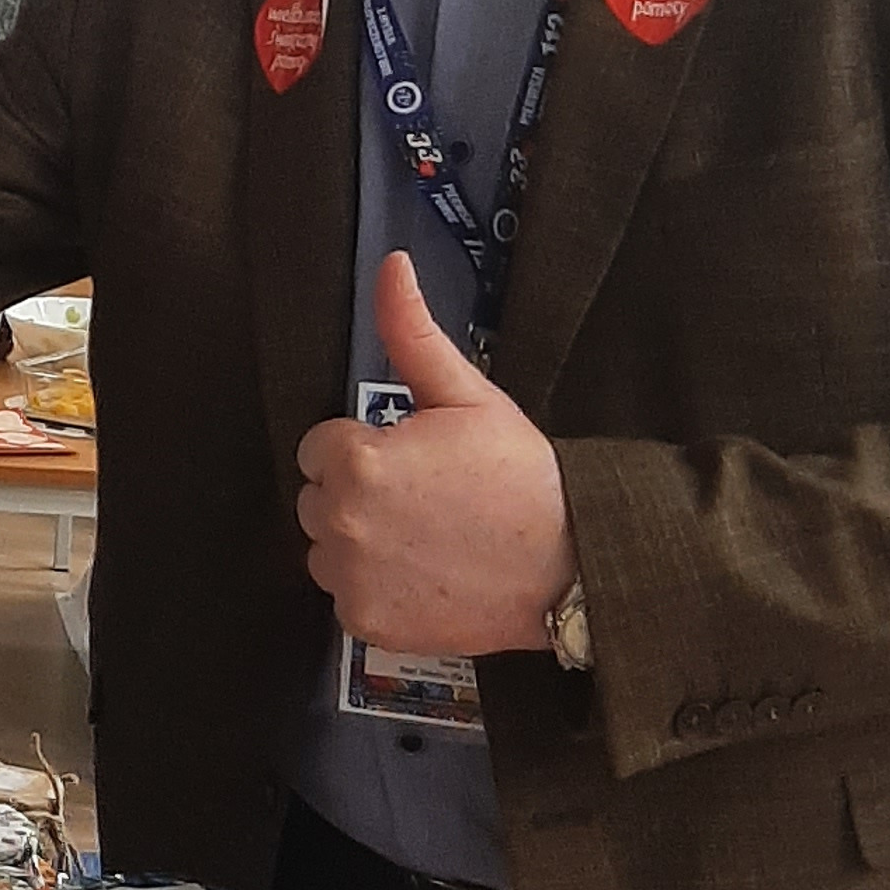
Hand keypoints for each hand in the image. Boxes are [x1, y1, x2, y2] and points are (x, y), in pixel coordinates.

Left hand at [294, 252, 575, 655]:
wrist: (571, 563)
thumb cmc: (522, 477)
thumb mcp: (467, 395)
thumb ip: (412, 333)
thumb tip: (390, 267)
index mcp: (356, 462)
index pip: (320, 447)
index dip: (366, 448)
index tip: (410, 459)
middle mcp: (342, 524)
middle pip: (318, 498)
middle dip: (358, 492)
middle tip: (424, 498)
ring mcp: (352, 580)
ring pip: (326, 549)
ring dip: (360, 542)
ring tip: (425, 536)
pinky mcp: (367, 623)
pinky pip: (347, 596)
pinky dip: (375, 589)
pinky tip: (425, 574)